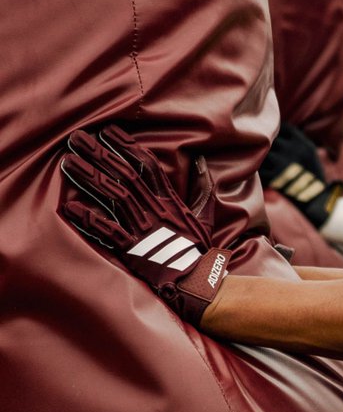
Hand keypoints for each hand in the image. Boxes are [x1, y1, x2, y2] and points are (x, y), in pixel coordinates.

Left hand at [60, 125, 230, 325]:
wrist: (196, 281)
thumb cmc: (197, 250)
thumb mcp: (205, 215)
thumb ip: (203, 188)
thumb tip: (202, 161)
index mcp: (170, 200)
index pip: (147, 165)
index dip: (127, 146)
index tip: (108, 130)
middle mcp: (154, 209)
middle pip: (125, 174)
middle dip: (101, 153)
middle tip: (77, 137)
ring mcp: (142, 227)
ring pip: (113, 195)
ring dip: (90, 177)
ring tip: (68, 162)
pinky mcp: (131, 249)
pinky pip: (107, 231)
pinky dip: (88, 219)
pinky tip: (68, 206)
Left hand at [259, 121, 342, 230]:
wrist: (316, 201)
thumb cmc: (312, 177)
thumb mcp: (311, 154)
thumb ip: (297, 142)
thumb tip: (280, 132)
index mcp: (303, 144)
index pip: (284, 128)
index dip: (277, 131)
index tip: (273, 137)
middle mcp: (293, 150)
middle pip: (271, 139)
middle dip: (266, 144)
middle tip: (262, 149)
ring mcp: (283, 164)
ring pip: (262, 153)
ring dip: (259, 157)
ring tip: (257, 161)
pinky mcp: (274, 178)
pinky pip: (260, 169)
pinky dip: (258, 171)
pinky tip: (259, 174)